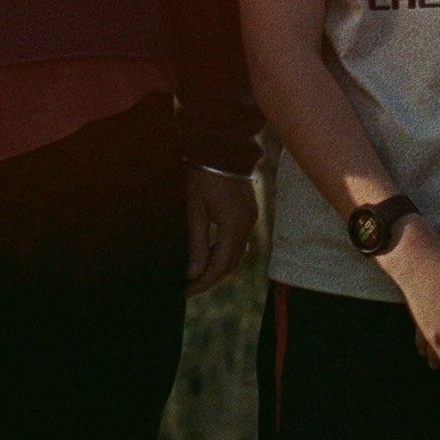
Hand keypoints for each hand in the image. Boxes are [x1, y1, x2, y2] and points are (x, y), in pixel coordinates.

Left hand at [182, 167, 257, 294]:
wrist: (220, 148)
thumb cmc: (202, 176)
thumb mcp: (194, 211)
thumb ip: (197, 244)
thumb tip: (195, 274)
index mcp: (234, 224)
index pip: (221, 264)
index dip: (204, 281)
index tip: (187, 292)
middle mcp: (248, 223)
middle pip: (232, 262)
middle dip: (211, 277)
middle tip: (190, 289)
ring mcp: (252, 217)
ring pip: (237, 252)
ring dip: (219, 265)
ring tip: (198, 275)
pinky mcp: (250, 211)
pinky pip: (239, 239)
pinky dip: (225, 251)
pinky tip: (210, 254)